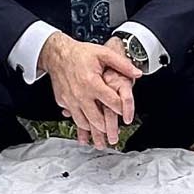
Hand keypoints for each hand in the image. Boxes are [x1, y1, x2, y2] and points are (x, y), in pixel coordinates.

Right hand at [43, 32, 139, 150]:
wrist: (57, 54)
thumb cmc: (79, 54)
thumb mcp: (103, 53)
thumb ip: (122, 64)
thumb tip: (136, 73)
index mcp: (92, 83)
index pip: (111, 102)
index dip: (121, 109)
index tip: (125, 113)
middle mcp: (81, 94)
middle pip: (97, 118)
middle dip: (107, 129)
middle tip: (114, 136)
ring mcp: (71, 100)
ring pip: (83, 122)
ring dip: (93, 132)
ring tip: (101, 140)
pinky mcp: (63, 102)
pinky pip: (73, 118)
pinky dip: (80, 126)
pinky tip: (85, 133)